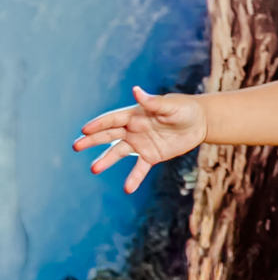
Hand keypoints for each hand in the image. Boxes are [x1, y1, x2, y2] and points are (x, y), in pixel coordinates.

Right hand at [73, 86, 207, 193]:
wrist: (199, 123)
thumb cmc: (184, 109)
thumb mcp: (170, 106)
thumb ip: (152, 102)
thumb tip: (136, 90)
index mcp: (135, 114)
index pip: (112, 119)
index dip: (99, 124)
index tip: (84, 130)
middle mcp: (133, 129)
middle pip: (108, 135)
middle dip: (92, 140)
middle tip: (76, 146)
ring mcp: (140, 144)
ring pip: (118, 153)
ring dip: (106, 160)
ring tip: (93, 169)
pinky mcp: (151, 156)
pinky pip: (139, 168)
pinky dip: (133, 178)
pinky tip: (127, 189)